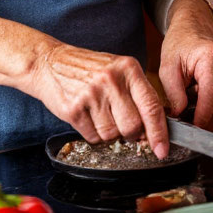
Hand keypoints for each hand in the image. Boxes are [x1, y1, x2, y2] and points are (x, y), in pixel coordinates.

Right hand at [27, 42, 169, 158]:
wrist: (50, 63)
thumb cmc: (88, 69)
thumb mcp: (118, 70)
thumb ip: (136, 94)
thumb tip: (152, 129)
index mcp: (128, 68)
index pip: (151, 106)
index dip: (159, 132)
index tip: (162, 149)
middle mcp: (111, 80)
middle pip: (132, 126)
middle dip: (131, 134)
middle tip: (123, 125)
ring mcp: (92, 94)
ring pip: (112, 135)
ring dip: (109, 133)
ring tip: (99, 113)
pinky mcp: (74, 109)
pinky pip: (93, 137)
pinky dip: (92, 133)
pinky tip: (88, 116)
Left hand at [158, 0, 212, 126]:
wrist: (192, 27)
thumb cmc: (178, 46)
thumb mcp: (166, 68)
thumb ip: (173, 94)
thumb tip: (181, 115)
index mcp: (211, 58)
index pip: (211, 98)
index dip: (201, 116)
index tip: (190, 126)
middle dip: (204, 110)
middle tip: (186, 102)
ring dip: (211, 104)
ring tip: (195, 90)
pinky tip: (205, 85)